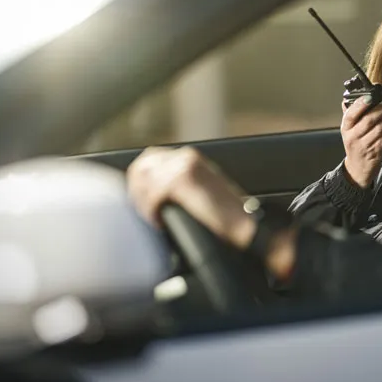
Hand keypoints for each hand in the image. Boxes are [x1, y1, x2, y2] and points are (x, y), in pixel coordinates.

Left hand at [126, 146, 254, 248]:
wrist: (244, 225)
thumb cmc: (224, 216)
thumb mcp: (199, 191)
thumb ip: (176, 184)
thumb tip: (148, 191)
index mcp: (189, 157)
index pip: (148, 160)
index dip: (139, 182)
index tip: (140, 202)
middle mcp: (185, 156)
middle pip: (141, 168)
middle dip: (137, 193)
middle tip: (145, 214)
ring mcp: (183, 166)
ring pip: (144, 182)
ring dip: (144, 204)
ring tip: (155, 219)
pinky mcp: (182, 180)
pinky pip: (152, 195)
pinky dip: (152, 212)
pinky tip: (161, 222)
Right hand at [340, 95, 381, 187]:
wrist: (357, 169)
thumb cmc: (355, 146)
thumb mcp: (349, 131)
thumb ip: (351, 115)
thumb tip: (349, 97)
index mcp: (346, 128)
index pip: (350, 114)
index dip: (360, 104)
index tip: (370, 96)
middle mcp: (353, 136)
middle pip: (369, 119)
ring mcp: (364, 145)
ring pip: (380, 127)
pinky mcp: (375, 152)